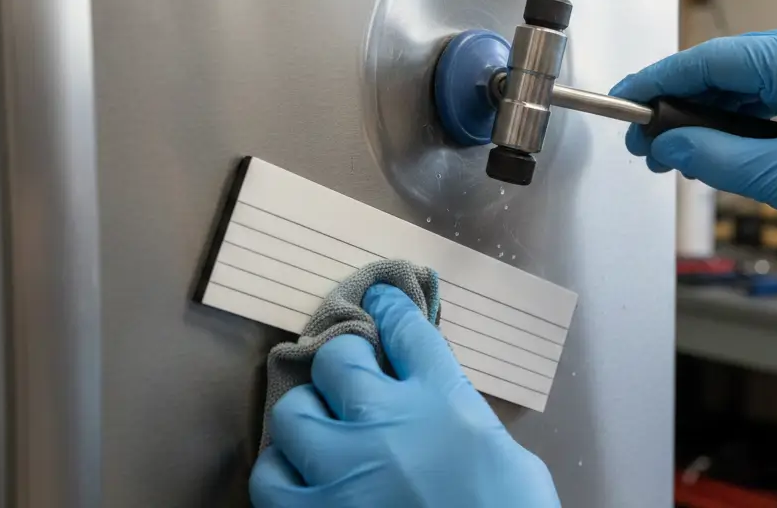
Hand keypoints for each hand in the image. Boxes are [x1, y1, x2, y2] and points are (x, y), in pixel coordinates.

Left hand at [249, 284, 559, 507]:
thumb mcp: (506, 456)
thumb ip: (463, 419)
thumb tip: (441, 409)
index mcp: (445, 401)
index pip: (406, 330)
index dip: (387, 308)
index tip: (377, 298)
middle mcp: (387, 422)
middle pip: (339, 358)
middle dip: (344, 361)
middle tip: (350, 376)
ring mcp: (343, 471)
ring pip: (292, 412)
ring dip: (308, 418)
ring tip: (321, 431)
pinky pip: (270, 478)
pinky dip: (283, 473)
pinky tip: (302, 478)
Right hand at [611, 17, 776, 289]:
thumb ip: (713, 155)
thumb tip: (666, 142)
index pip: (712, 59)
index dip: (660, 81)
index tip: (625, 99)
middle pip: (728, 69)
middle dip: (682, 106)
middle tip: (645, 142)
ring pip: (750, 84)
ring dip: (712, 116)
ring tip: (675, 150)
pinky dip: (745, 119)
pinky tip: (718, 143)